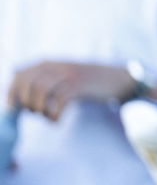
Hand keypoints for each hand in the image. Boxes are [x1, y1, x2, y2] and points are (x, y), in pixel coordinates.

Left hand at [8, 61, 139, 119]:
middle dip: (26, 103)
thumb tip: (17, 100)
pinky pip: (58, 101)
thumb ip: (42, 82)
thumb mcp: (63, 77)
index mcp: (49, 63)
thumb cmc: (87, 83)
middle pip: (28, 83)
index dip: (12, 92)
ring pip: (41, 92)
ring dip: (40, 110)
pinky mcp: (79, 85)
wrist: (117, 79)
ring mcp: (69, 74)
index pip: (19, 75)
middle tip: (34, 114)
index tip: (13, 108)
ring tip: (47, 117)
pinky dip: (53, 115)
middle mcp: (56, 66)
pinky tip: (56, 121)